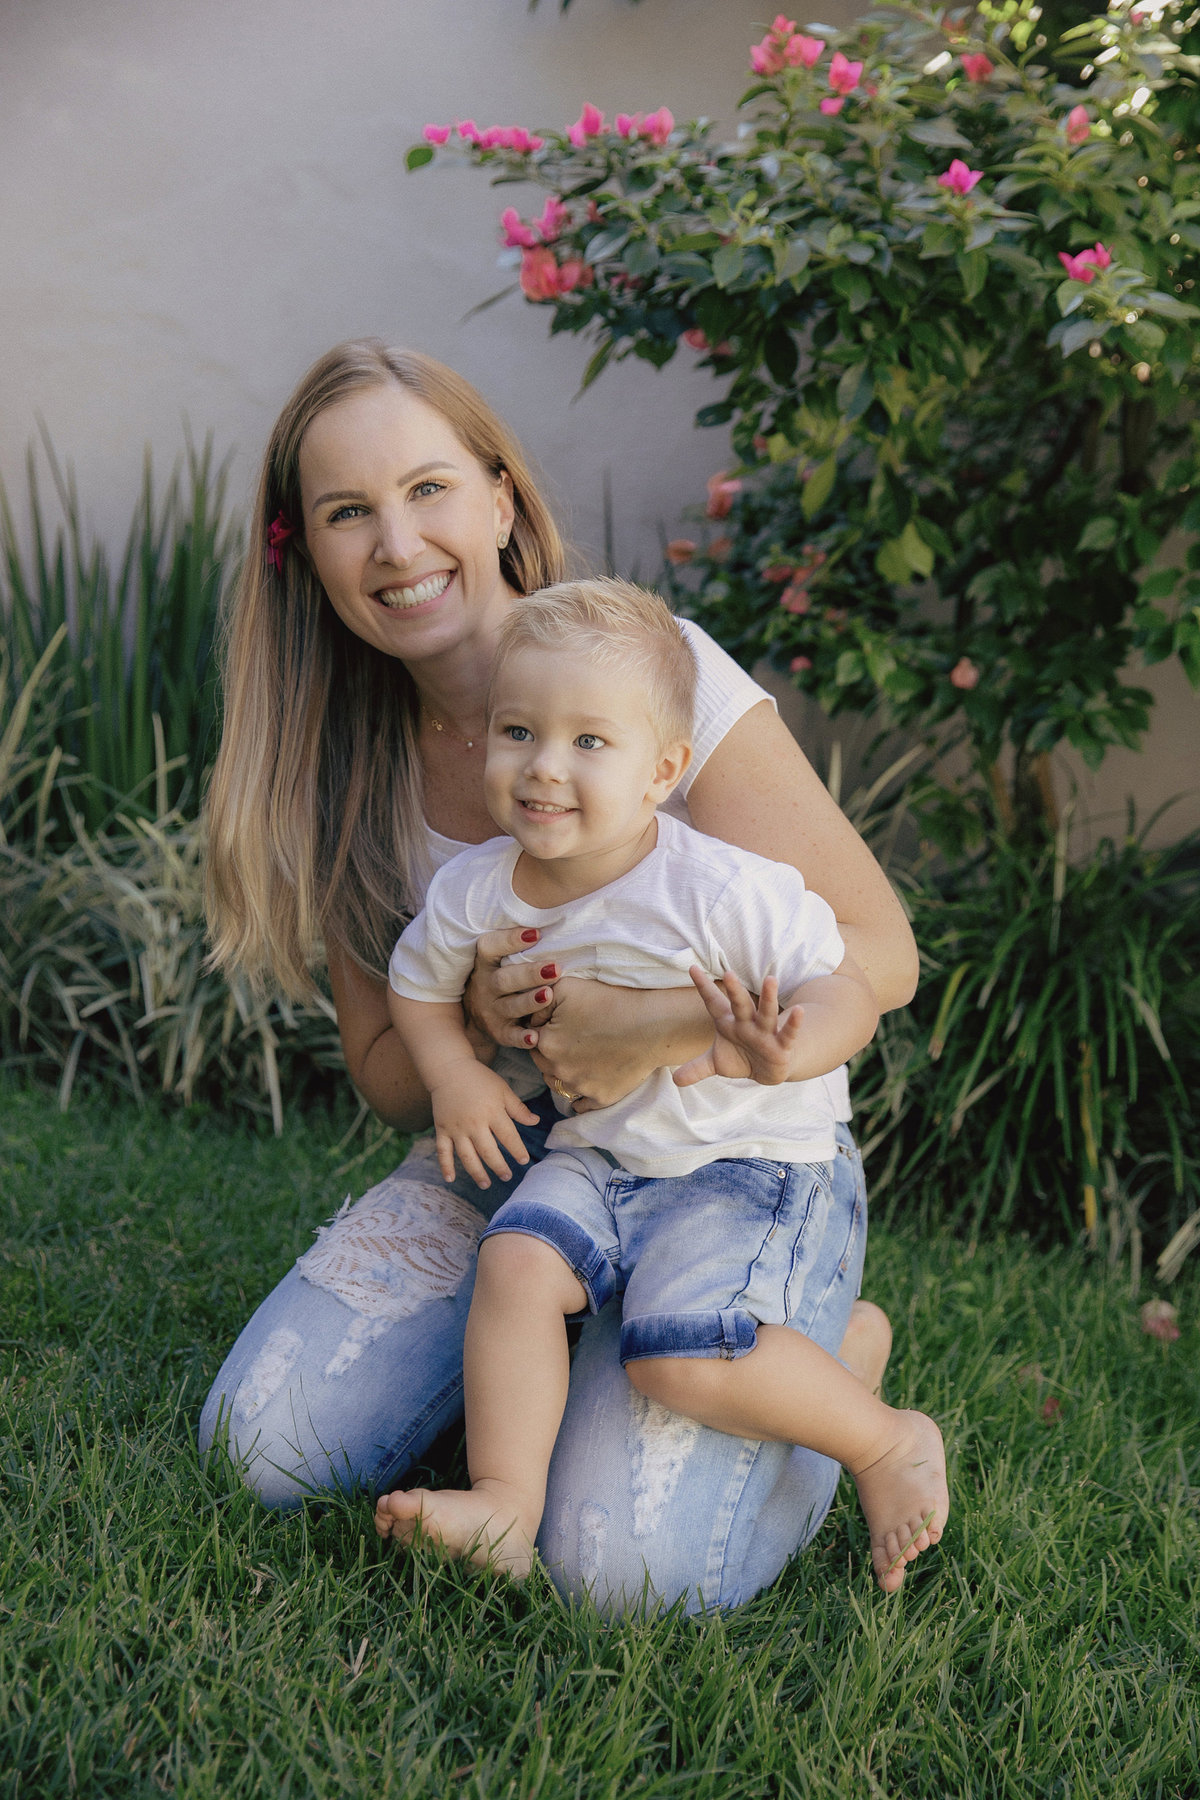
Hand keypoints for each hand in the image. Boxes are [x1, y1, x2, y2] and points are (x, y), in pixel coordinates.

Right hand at [429, 1062, 538, 1188]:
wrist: (449, 1068)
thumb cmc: (480, 1078)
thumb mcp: (503, 1089)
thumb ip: (518, 1108)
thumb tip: (536, 1121)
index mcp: (492, 1112)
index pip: (508, 1136)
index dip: (517, 1150)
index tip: (524, 1160)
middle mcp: (474, 1123)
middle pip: (488, 1151)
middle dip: (499, 1166)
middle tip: (507, 1176)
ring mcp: (456, 1128)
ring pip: (467, 1156)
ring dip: (476, 1172)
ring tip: (486, 1184)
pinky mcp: (442, 1129)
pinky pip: (443, 1151)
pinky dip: (445, 1166)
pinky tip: (450, 1179)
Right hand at [462, 927, 558, 1055]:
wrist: (476, 1017)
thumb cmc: (501, 978)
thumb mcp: (499, 961)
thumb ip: (517, 945)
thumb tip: (554, 915)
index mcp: (485, 964)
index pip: (490, 947)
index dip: (510, 940)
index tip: (535, 933)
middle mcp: (485, 987)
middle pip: (504, 979)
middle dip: (529, 974)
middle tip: (555, 968)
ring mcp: (491, 1011)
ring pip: (510, 1006)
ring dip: (530, 1001)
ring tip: (548, 995)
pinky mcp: (499, 1033)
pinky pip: (510, 1037)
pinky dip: (522, 1038)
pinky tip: (535, 1037)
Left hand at [532, 978, 707, 1113]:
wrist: (653, 1025)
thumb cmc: (611, 1001)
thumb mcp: (566, 987)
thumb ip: (537, 1000)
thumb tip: (528, 1017)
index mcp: (545, 1044)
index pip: (531, 1039)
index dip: (543, 1029)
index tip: (559, 1022)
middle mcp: (558, 1071)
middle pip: (543, 1064)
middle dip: (551, 1052)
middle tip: (570, 1038)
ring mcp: (580, 1088)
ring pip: (558, 1085)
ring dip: (562, 1073)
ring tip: (579, 1057)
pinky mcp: (601, 1099)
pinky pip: (579, 1105)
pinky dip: (580, 1096)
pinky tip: (587, 1079)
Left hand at [673, 968, 803, 1087]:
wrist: (767, 1068)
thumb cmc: (741, 1056)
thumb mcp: (716, 1063)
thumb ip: (697, 1068)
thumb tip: (675, 1080)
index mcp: (729, 1022)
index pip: (714, 1003)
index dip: (704, 987)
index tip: (692, 968)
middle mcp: (746, 1023)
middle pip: (740, 1004)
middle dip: (735, 991)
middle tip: (729, 974)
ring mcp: (765, 1033)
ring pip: (766, 1013)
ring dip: (768, 998)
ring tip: (770, 979)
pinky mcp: (781, 1045)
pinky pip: (787, 1033)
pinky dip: (793, 1024)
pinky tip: (799, 1011)